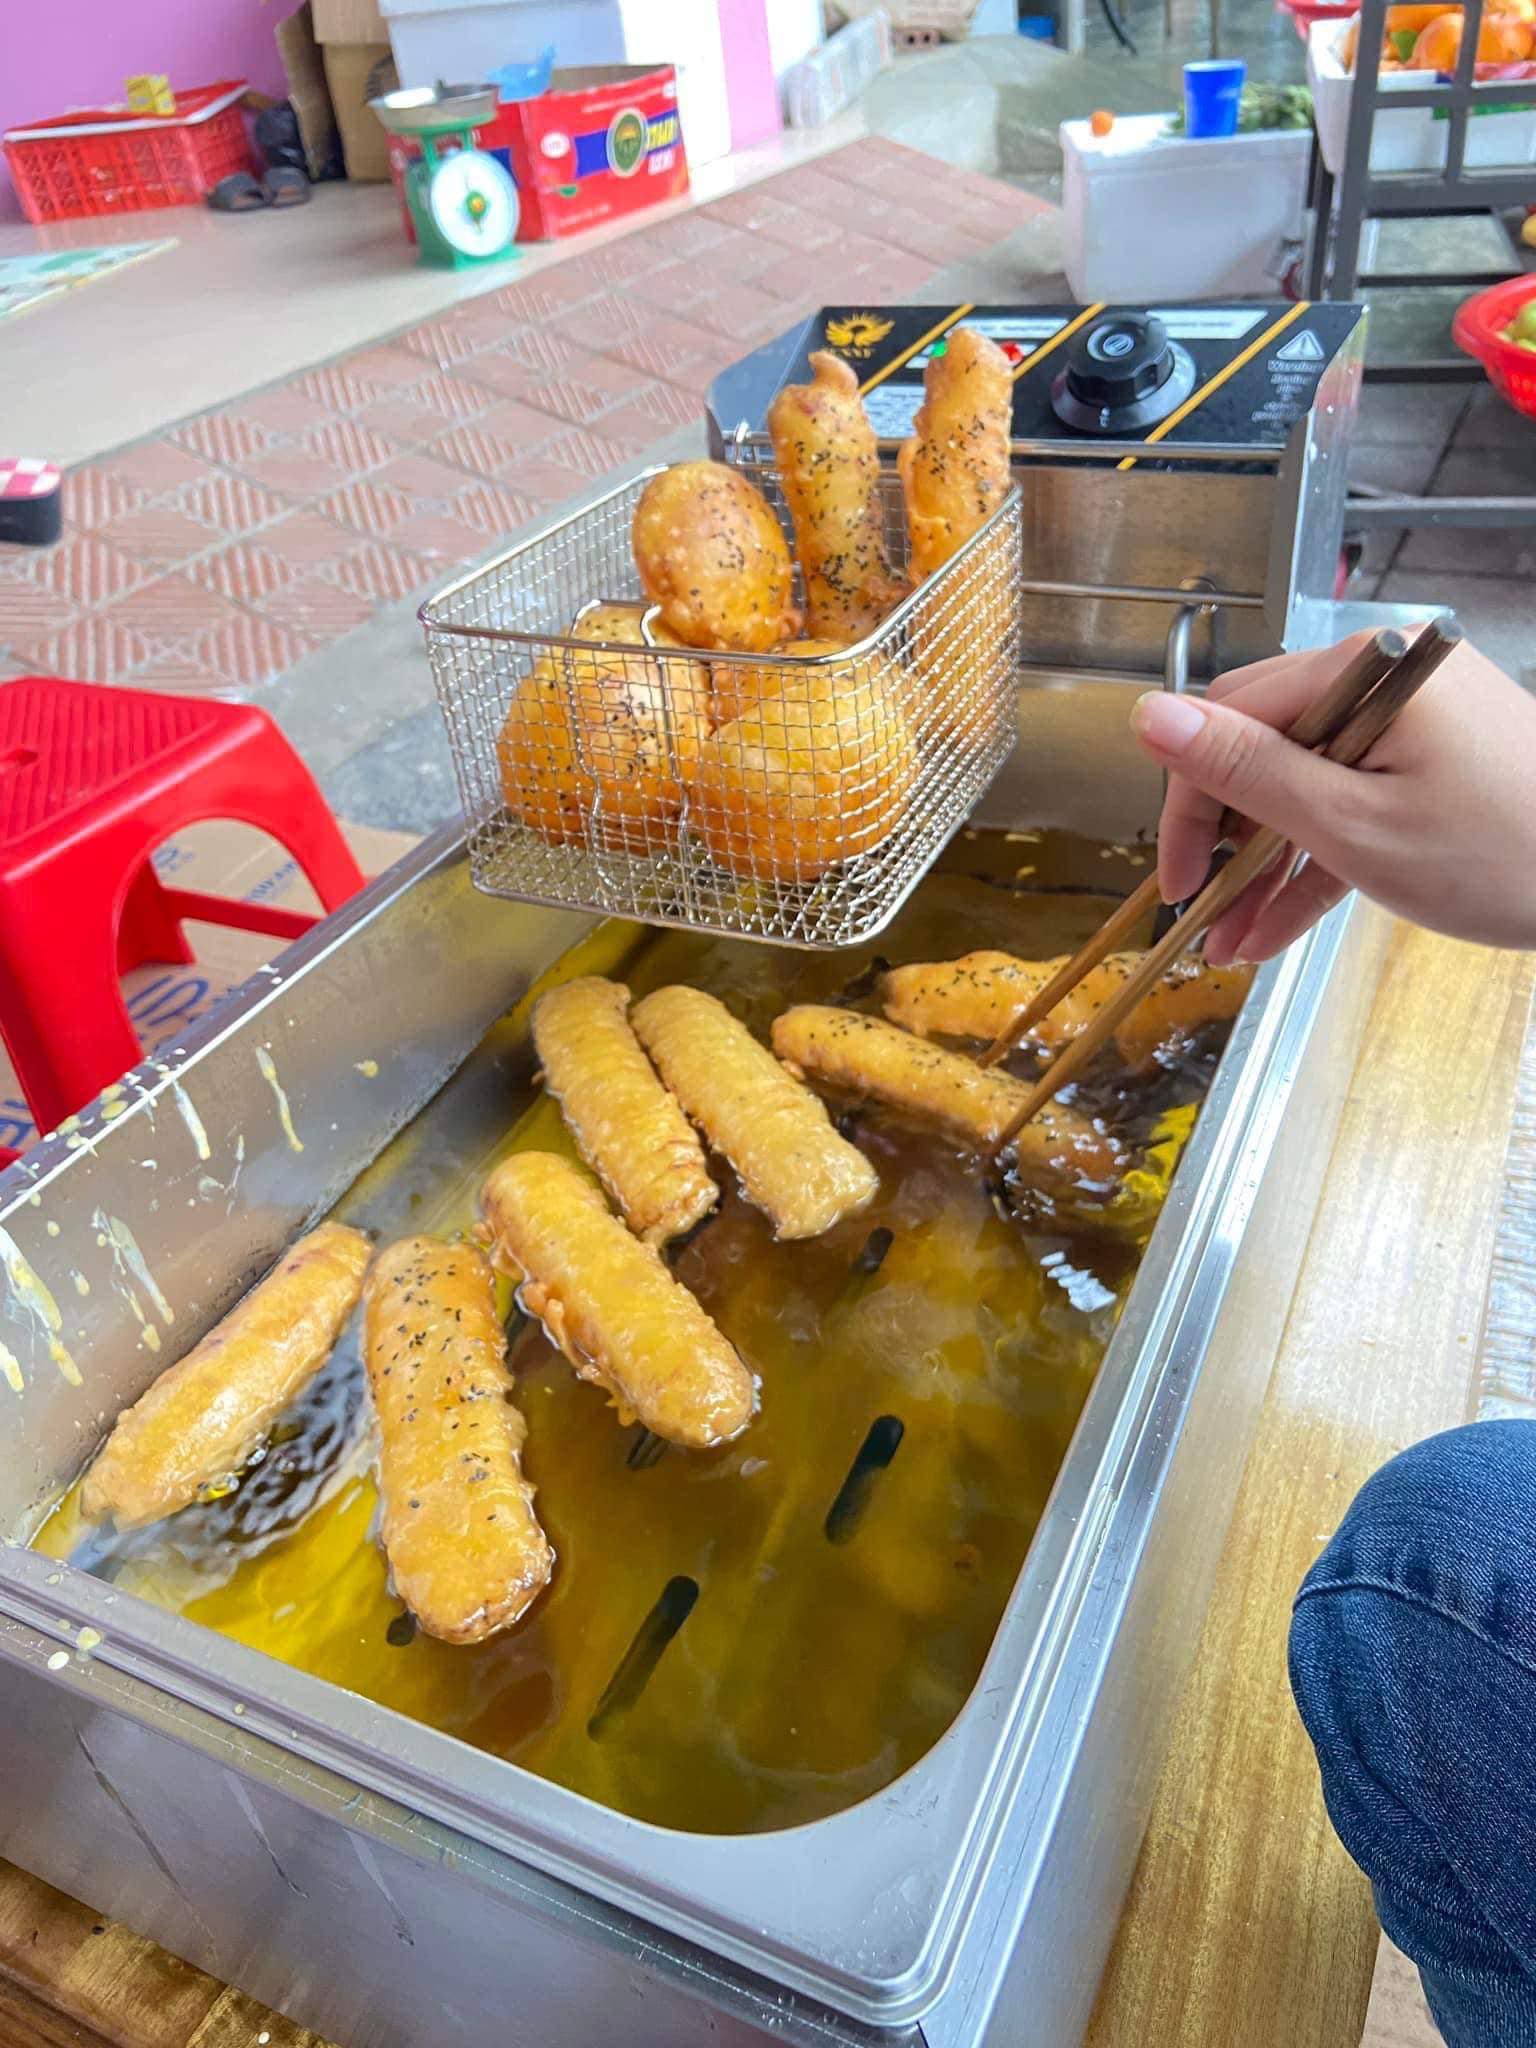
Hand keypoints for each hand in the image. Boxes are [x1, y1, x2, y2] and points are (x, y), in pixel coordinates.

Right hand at [1129, 631, 1535, 963]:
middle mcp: (1383, 680)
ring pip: (1302, 786)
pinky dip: (1313, 860)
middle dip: (1223, 841)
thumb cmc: (1511, 855)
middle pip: (1261, 750)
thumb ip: (1246, 771)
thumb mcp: (1353, 824)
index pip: (1230, 721)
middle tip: (1201, 912)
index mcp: (1362, 673)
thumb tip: (1152, 717)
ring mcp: (1411, 721)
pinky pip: (1350, 802)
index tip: (1175, 876)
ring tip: (1233, 941)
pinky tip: (1275, 925)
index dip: (1189, 805)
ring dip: (1262, 864)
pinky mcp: (1432, 760)